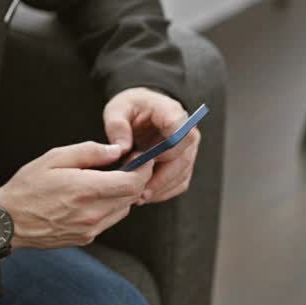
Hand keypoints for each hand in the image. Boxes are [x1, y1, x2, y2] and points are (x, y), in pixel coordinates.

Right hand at [0, 141, 154, 250]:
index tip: (142, 158)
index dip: (143, 169)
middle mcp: (92, 213)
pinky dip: (110, 206)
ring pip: (123, 209)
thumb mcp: (54, 158)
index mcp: (86, 190)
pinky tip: (93, 196)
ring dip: (123, 194)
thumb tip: (116, 150)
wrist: (8, 221)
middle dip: (136, 179)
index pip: (132, 183)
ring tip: (108, 179)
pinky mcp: (86, 238)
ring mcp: (90, 229)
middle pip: (132, 196)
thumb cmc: (27, 187)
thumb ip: (89, 152)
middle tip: (128, 164)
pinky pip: (109, 220)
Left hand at [103, 87, 200, 205]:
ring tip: (136, 196)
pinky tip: (144, 195)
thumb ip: (117, 125)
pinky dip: (163, 192)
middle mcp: (187, 131)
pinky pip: (179, 183)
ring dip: (159, 188)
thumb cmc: (130, 108)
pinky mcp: (185, 163)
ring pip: (181, 175)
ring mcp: (188, 149)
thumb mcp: (117, 109)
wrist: (141, 111)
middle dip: (159, 178)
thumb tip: (122, 148)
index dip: (164, 151)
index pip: (181, 133)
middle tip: (136, 191)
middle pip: (182, 160)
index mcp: (171, 112)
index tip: (141, 160)